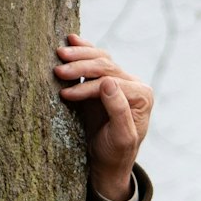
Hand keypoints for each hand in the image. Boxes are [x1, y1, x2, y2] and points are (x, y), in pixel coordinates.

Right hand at [53, 35, 153, 200]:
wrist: (109, 161)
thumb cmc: (116, 153)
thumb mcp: (121, 137)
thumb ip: (119, 109)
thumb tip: (108, 81)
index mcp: (142, 96)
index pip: (113, 83)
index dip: (88, 87)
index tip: (66, 95)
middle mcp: (134, 84)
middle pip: (107, 66)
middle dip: (81, 66)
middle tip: (58, 69)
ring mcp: (119, 80)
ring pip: (100, 59)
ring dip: (80, 54)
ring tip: (59, 54)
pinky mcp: (105, 81)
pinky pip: (95, 60)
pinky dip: (83, 50)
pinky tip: (71, 40)